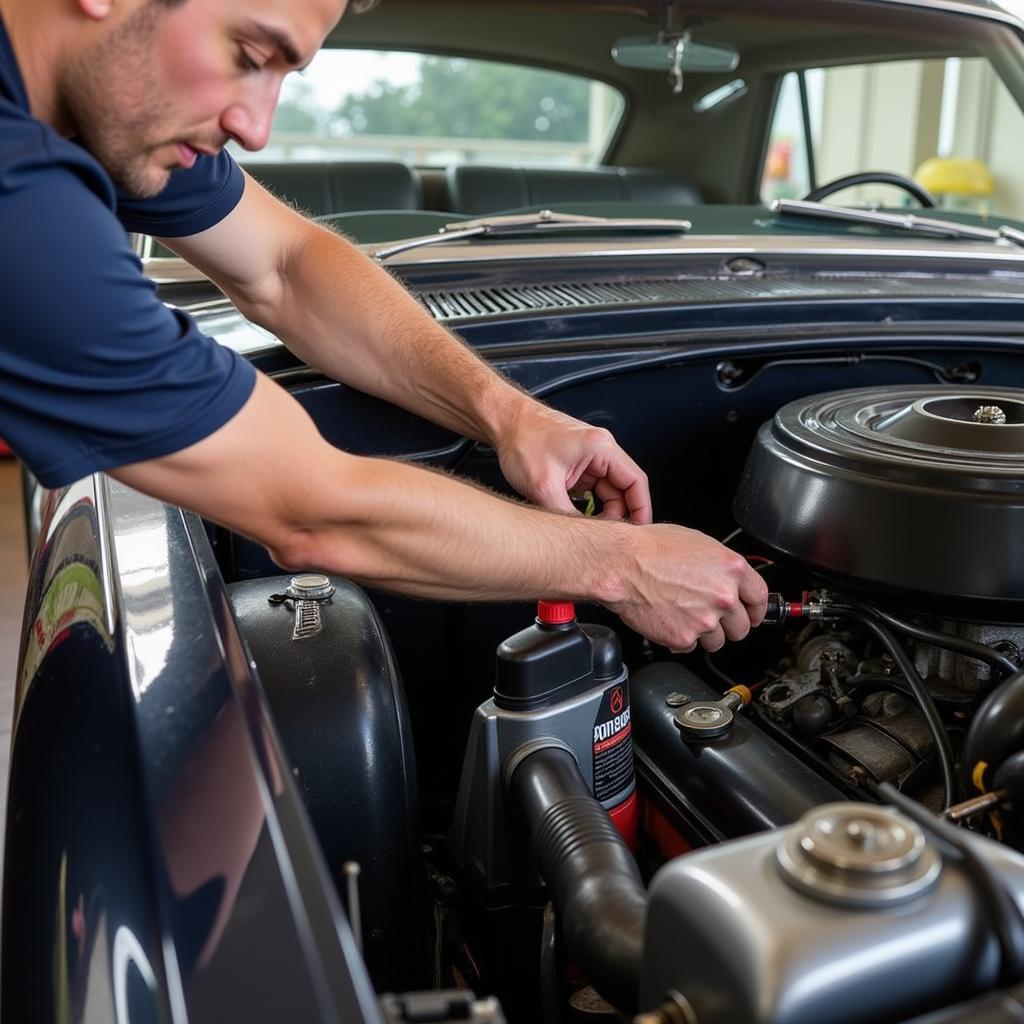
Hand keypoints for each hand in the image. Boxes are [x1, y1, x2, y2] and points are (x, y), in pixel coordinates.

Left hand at [494, 402, 651, 523]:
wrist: (502, 423)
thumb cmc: (521, 439)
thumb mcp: (544, 487)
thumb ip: (567, 517)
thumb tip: (581, 539)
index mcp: (601, 448)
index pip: (636, 482)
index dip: (641, 510)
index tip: (639, 531)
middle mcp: (599, 450)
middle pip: (623, 490)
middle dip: (617, 515)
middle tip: (606, 537)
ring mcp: (588, 458)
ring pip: (606, 493)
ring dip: (601, 512)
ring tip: (587, 530)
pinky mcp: (576, 466)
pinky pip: (591, 491)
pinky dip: (587, 506)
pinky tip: (576, 519)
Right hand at [607, 524, 767, 651]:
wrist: (622, 565)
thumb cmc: (650, 549)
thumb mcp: (696, 543)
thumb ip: (719, 566)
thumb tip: (725, 579)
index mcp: (732, 569)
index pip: (760, 598)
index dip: (756, 609)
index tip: (752, 614)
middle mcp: (723, 596)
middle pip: (742, 626)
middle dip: (729, 625)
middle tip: (712, 618)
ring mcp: (705, 620)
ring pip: (718, 641)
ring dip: (705, 634)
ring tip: (685, 617)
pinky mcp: (684, 638)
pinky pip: (690, 646)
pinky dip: (681, 638)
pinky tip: (669, 621)